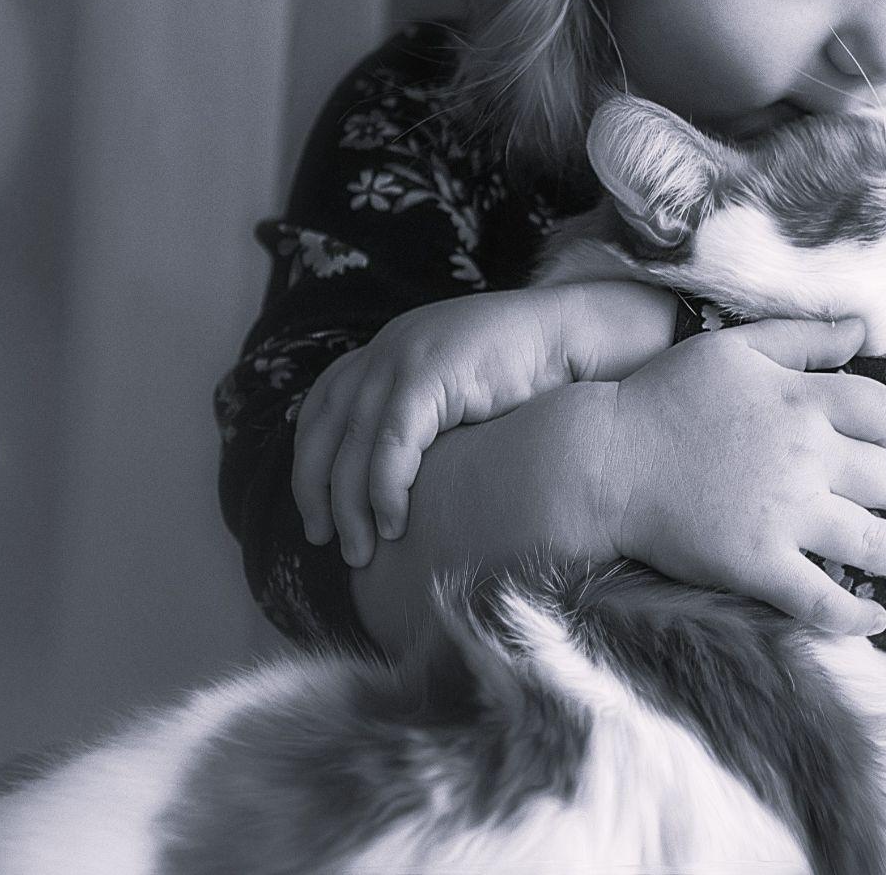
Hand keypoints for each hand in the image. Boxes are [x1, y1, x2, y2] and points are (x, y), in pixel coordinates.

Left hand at [293, 280, 677, 565]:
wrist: (576, 337)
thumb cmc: (531, 376)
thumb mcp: (459, 393)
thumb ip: (423, 420)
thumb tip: (397, 481)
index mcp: (389, 347)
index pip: (323, 406)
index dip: (310, 460)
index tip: (316, 509)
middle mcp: (386, 348)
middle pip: (322, 428)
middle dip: (315, 491)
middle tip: (322, 540)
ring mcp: (402, 357)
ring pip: (352, 446)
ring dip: (350, 506)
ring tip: (361, 550)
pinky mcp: (426, 375)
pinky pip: (391, 446)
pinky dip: (385, 491)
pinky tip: (394, 524)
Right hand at [605, 317, 885, 635]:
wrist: (604, 458)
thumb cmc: (667, 396)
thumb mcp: (738, 346)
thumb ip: (806, 338)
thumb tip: (865, 328)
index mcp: (805, 400)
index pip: (885, 416)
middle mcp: (808, 456)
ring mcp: (785, 514)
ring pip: (873, 542)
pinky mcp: (756, 563)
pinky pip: (819, 597)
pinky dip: (853, 614)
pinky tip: (878, 622)